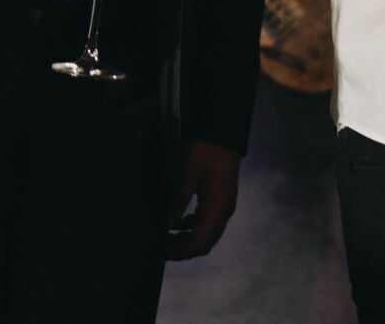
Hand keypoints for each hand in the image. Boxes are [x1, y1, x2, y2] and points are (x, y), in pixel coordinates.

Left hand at [166, 140, 240, 259]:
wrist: (219, 132)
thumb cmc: (205, 148)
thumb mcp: (188, 172)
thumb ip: (178, 199)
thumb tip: (167, 223)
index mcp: (219, 206)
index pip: (201, 241)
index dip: (182, 251)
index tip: (163, 252)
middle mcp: (223, 210)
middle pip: (204, 242)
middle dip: (182, 249)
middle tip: (160, 249)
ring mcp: (221, 205)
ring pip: (204, 233)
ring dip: (185, 239)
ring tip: (164, 239)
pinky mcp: (216, 199)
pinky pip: (203, 221)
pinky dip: (189, 227)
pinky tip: (174, 224)